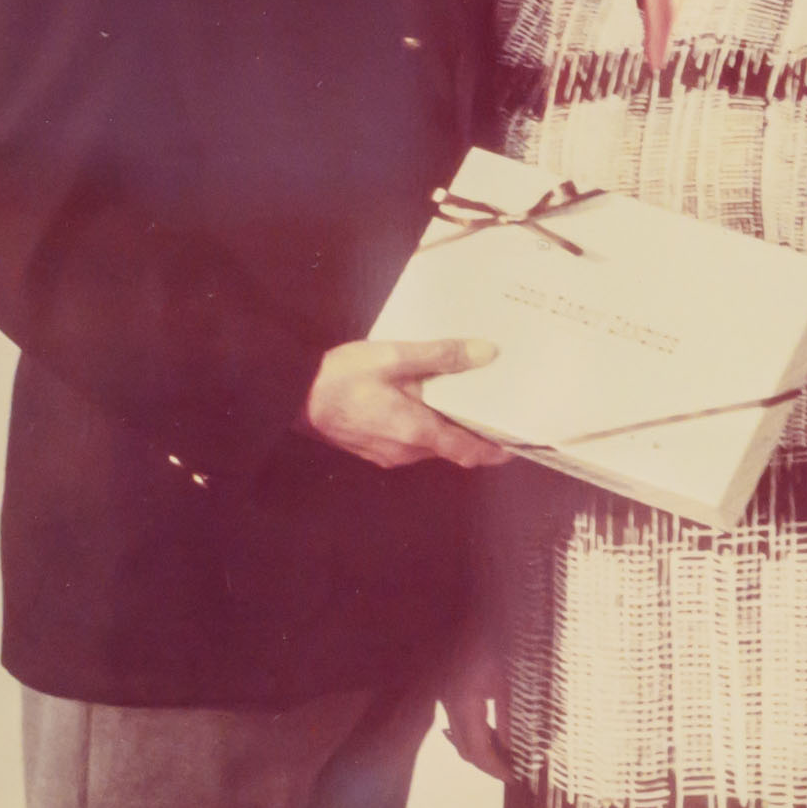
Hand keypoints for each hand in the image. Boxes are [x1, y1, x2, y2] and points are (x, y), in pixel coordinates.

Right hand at [302, 337, 509, 468]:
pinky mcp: (371, 449)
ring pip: (430, 446)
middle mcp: (405, 452)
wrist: (290, 396)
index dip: (495, 451)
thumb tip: (485, 353)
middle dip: (473, 433)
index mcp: (415, 431)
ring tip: (463, 401)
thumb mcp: (393, 357)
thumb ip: (441, 356)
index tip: (516, 443)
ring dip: (447, 429)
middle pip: (451, 448)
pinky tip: (424, 403)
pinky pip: (409, 443)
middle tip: (495, 410)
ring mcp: (386, 454)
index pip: (467, 451)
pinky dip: (425, 428)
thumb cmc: (339, 377)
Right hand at [438, 636, 510, 778]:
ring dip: (483, 751)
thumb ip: (510, 716)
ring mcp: (445, 696)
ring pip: (460, 737)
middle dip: (489, 764)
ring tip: (510, 755)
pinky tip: (496, 733)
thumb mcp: (510, 678)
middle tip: (515, 771)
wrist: (478, 608)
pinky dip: (477, 734)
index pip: (477, 750)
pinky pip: (460, 722)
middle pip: (465, 748)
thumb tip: (516, 748)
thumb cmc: (498, 636)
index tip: (515, 778)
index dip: (496, 768)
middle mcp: (449, 701)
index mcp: (463, 700)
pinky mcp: (448, 689)